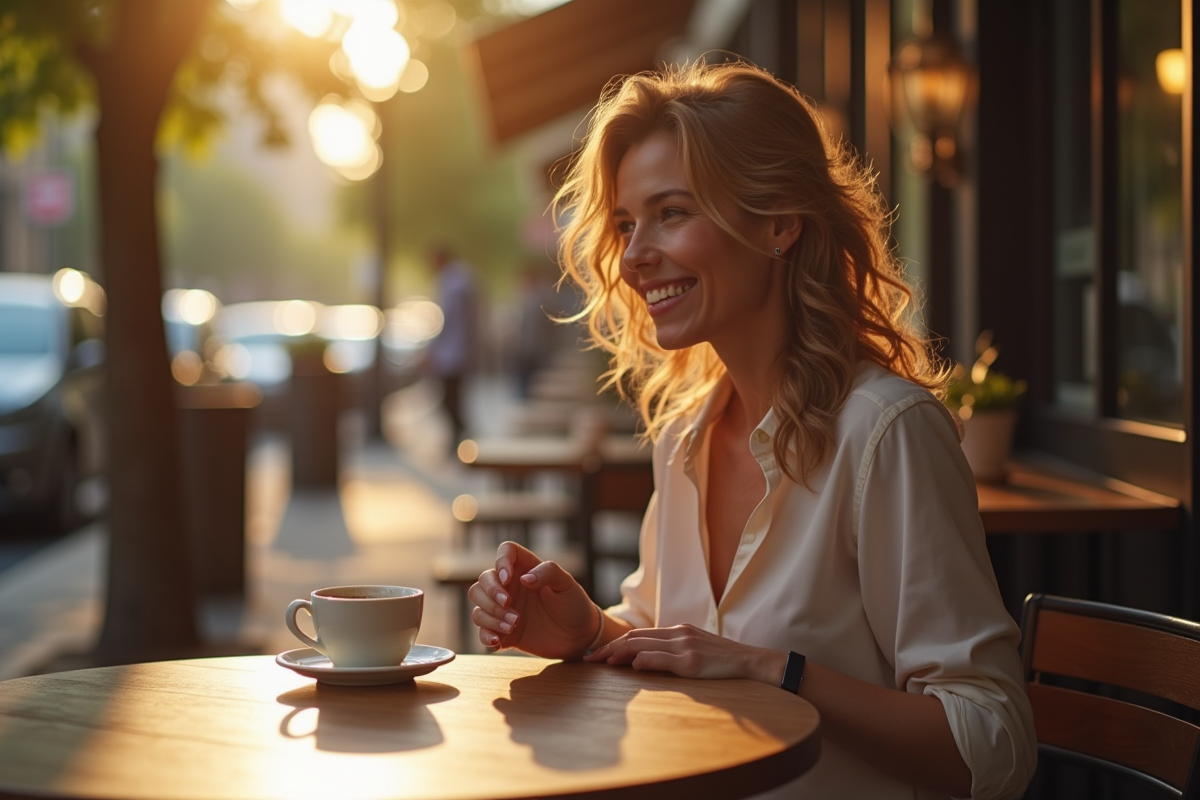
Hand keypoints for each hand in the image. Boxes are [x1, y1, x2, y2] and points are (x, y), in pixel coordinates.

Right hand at [468, 541, 597, 659]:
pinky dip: (485, 635)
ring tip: (514, 625)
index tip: (507, 579)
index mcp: (525, 569)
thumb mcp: (567, 584)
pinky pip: (482, 631)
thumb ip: (548, 572)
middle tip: (510, 605)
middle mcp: (510, 587)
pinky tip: (498, 641)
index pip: (505, 551)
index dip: (501, 561)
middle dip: (491, 593)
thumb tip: (524, 578)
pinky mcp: (503, 632)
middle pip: (483, 581)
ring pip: (479, 606)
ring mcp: (504, 610)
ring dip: (491, 616)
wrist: (579, 636)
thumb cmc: (574, 604)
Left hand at [583, 623, 779, 682]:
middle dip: (609, 647)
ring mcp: (684, 646)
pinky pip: (660, 658)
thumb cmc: (722, 661)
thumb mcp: (694, 650)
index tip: (598, 653)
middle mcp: (678, 633)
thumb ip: (671, 652)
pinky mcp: (691, 661)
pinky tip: (629, 666)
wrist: (750, 661)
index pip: (639, 634)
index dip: (616, 642)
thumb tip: (641, 662)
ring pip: (642, 644)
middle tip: (589, 659)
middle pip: (635, 637)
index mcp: (677, 630)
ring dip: (618, 653)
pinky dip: (641, 660)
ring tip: (601, 662)